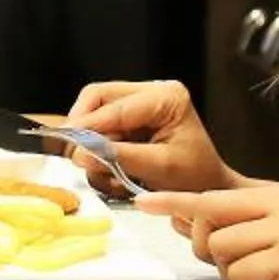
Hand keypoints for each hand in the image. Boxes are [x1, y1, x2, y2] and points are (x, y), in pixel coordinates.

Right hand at [65, 79, 240, 193]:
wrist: (210, 188)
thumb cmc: (195, 178)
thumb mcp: (160, 168)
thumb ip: (120, 157)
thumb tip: (82, 153)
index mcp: (167, 97)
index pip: (115, 105)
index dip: (88, 124)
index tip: (69, 144)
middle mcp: (152, 91)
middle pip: (98, 97)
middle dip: (84, 127)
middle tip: (76, 154)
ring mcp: (140, 102)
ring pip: (95, 110)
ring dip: (91, 140)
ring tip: (99, 166)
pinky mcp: (132, 116)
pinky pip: (102, 124)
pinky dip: (98, 145)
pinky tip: (108, 164)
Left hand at [149, 181, 278, 279]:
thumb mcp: (265, 246)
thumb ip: (228, 229)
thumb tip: (178, 214)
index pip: (216, 195)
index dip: (177, 202)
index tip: (144, 203)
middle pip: (211, 218)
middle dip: (212, 251)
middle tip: (246, 270)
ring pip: (221, 248)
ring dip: (236, 276)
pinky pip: (240, 274)